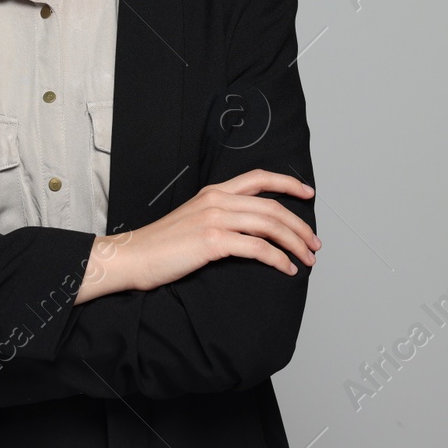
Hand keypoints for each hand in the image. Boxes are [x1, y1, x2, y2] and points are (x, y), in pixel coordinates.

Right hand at [88, 169, 317, 299]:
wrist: (132, 257)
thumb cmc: (160, 246)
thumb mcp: (192, 220)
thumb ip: (218, 217)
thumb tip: (247, 231)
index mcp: (213, 192)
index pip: (258, 178)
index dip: (287, 182)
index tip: (307, 192)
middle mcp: (216, 200)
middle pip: (272, 206)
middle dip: (299, 225)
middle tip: (314, 243)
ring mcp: (214, 219)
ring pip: (269, 225)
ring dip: (295, 243)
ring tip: (307, 259)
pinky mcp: (212, 241)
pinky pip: (258, 248)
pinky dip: (278, 259)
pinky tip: (287, 269)